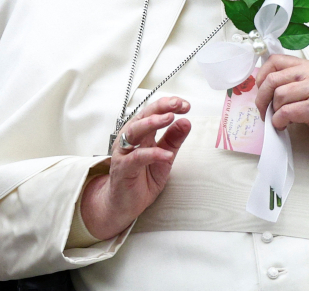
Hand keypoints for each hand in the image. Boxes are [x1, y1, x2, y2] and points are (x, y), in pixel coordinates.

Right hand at [81, 97, 191, 240]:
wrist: (124, 204)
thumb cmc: (141, 178)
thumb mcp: (163, 157)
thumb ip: (173, 140)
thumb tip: (185, 122)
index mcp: (140, 134)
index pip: (152, 113)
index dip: (168, 106)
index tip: (185, 105)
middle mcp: (130, 139)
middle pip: (142, 116)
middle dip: (160, 108)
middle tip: (177, 104)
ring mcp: (124, 153)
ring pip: (135, 131)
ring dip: (152, 123)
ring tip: (169, 119)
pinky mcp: (123, 168)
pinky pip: (136, 158)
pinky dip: (152, 154)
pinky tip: (166, 154)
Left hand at [255, 55, 308, 177]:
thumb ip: (291, 82)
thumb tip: (259, 84)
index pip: (275, 60)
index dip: (261, 75)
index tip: (260, 90)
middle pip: (272, 79)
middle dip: (262, 97)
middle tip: (262, 110)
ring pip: (279, 95)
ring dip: (273, 111)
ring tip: (278, 119)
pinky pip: (286, 111)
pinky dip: (279, 121)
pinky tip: (283, 125)